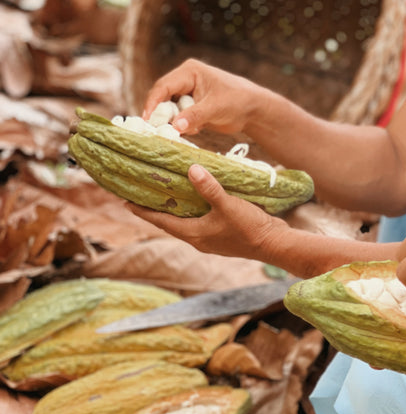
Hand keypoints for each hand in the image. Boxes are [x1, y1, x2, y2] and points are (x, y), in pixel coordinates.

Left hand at [125, 164, 286, 261]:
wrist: (273, 244)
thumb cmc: (248, 228)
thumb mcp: (227, 205)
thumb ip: (208, 188)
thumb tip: (190, 169)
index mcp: (193, 234)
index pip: (160, 221)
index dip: (142, 211)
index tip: (124, 201)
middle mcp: (198, 239)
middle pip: (169, 223)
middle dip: (153, 210)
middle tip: (139, 194)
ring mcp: (210, 239)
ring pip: (183, 223)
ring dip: (172, 211)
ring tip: (163, 195)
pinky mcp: (221, 236)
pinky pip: (198, 222)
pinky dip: (190, 211)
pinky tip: (194, 200)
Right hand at [142, 60, 271, 136]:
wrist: (253, 110)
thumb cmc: (237, 101)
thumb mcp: (215, 108)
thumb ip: (194, 116)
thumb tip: (175, 127)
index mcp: (189, 72)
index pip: (163, 86)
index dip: (153, 103)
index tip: (147, 120)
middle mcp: (185, 81)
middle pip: (162, 98)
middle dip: (162, 115)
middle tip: (158, 131)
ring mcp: (187, 95)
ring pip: (170, 110)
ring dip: (174, 122)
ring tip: (187, 130)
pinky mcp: (191, 108)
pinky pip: (179, 119)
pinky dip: (183, 127)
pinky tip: (197, 129)